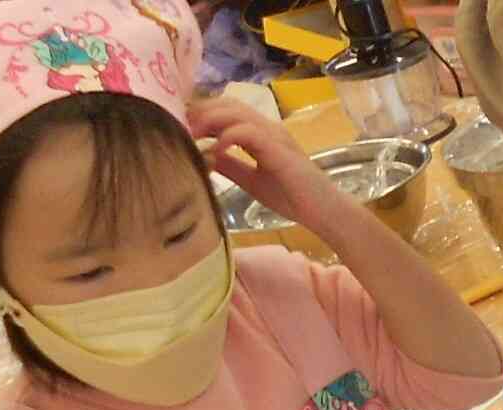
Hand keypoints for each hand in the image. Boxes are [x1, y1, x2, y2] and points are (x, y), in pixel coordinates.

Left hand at [190, 96, 350, 237]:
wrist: (325, 213)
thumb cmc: (294, 199)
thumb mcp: (252, 181)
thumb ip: (230, 165)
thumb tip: (203, 155)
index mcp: (261, 134)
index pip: (226, 111)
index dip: (201, 114)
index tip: (178, 126)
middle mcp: (267, 127)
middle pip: (226, 103)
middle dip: (199, 111)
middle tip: (177, 126)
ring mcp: (274, 134)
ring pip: (234, 112)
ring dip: (208, 120)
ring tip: (190, 135)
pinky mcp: (278, 147)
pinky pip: (247, 132)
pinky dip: (227, 137)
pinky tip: (215, 150)